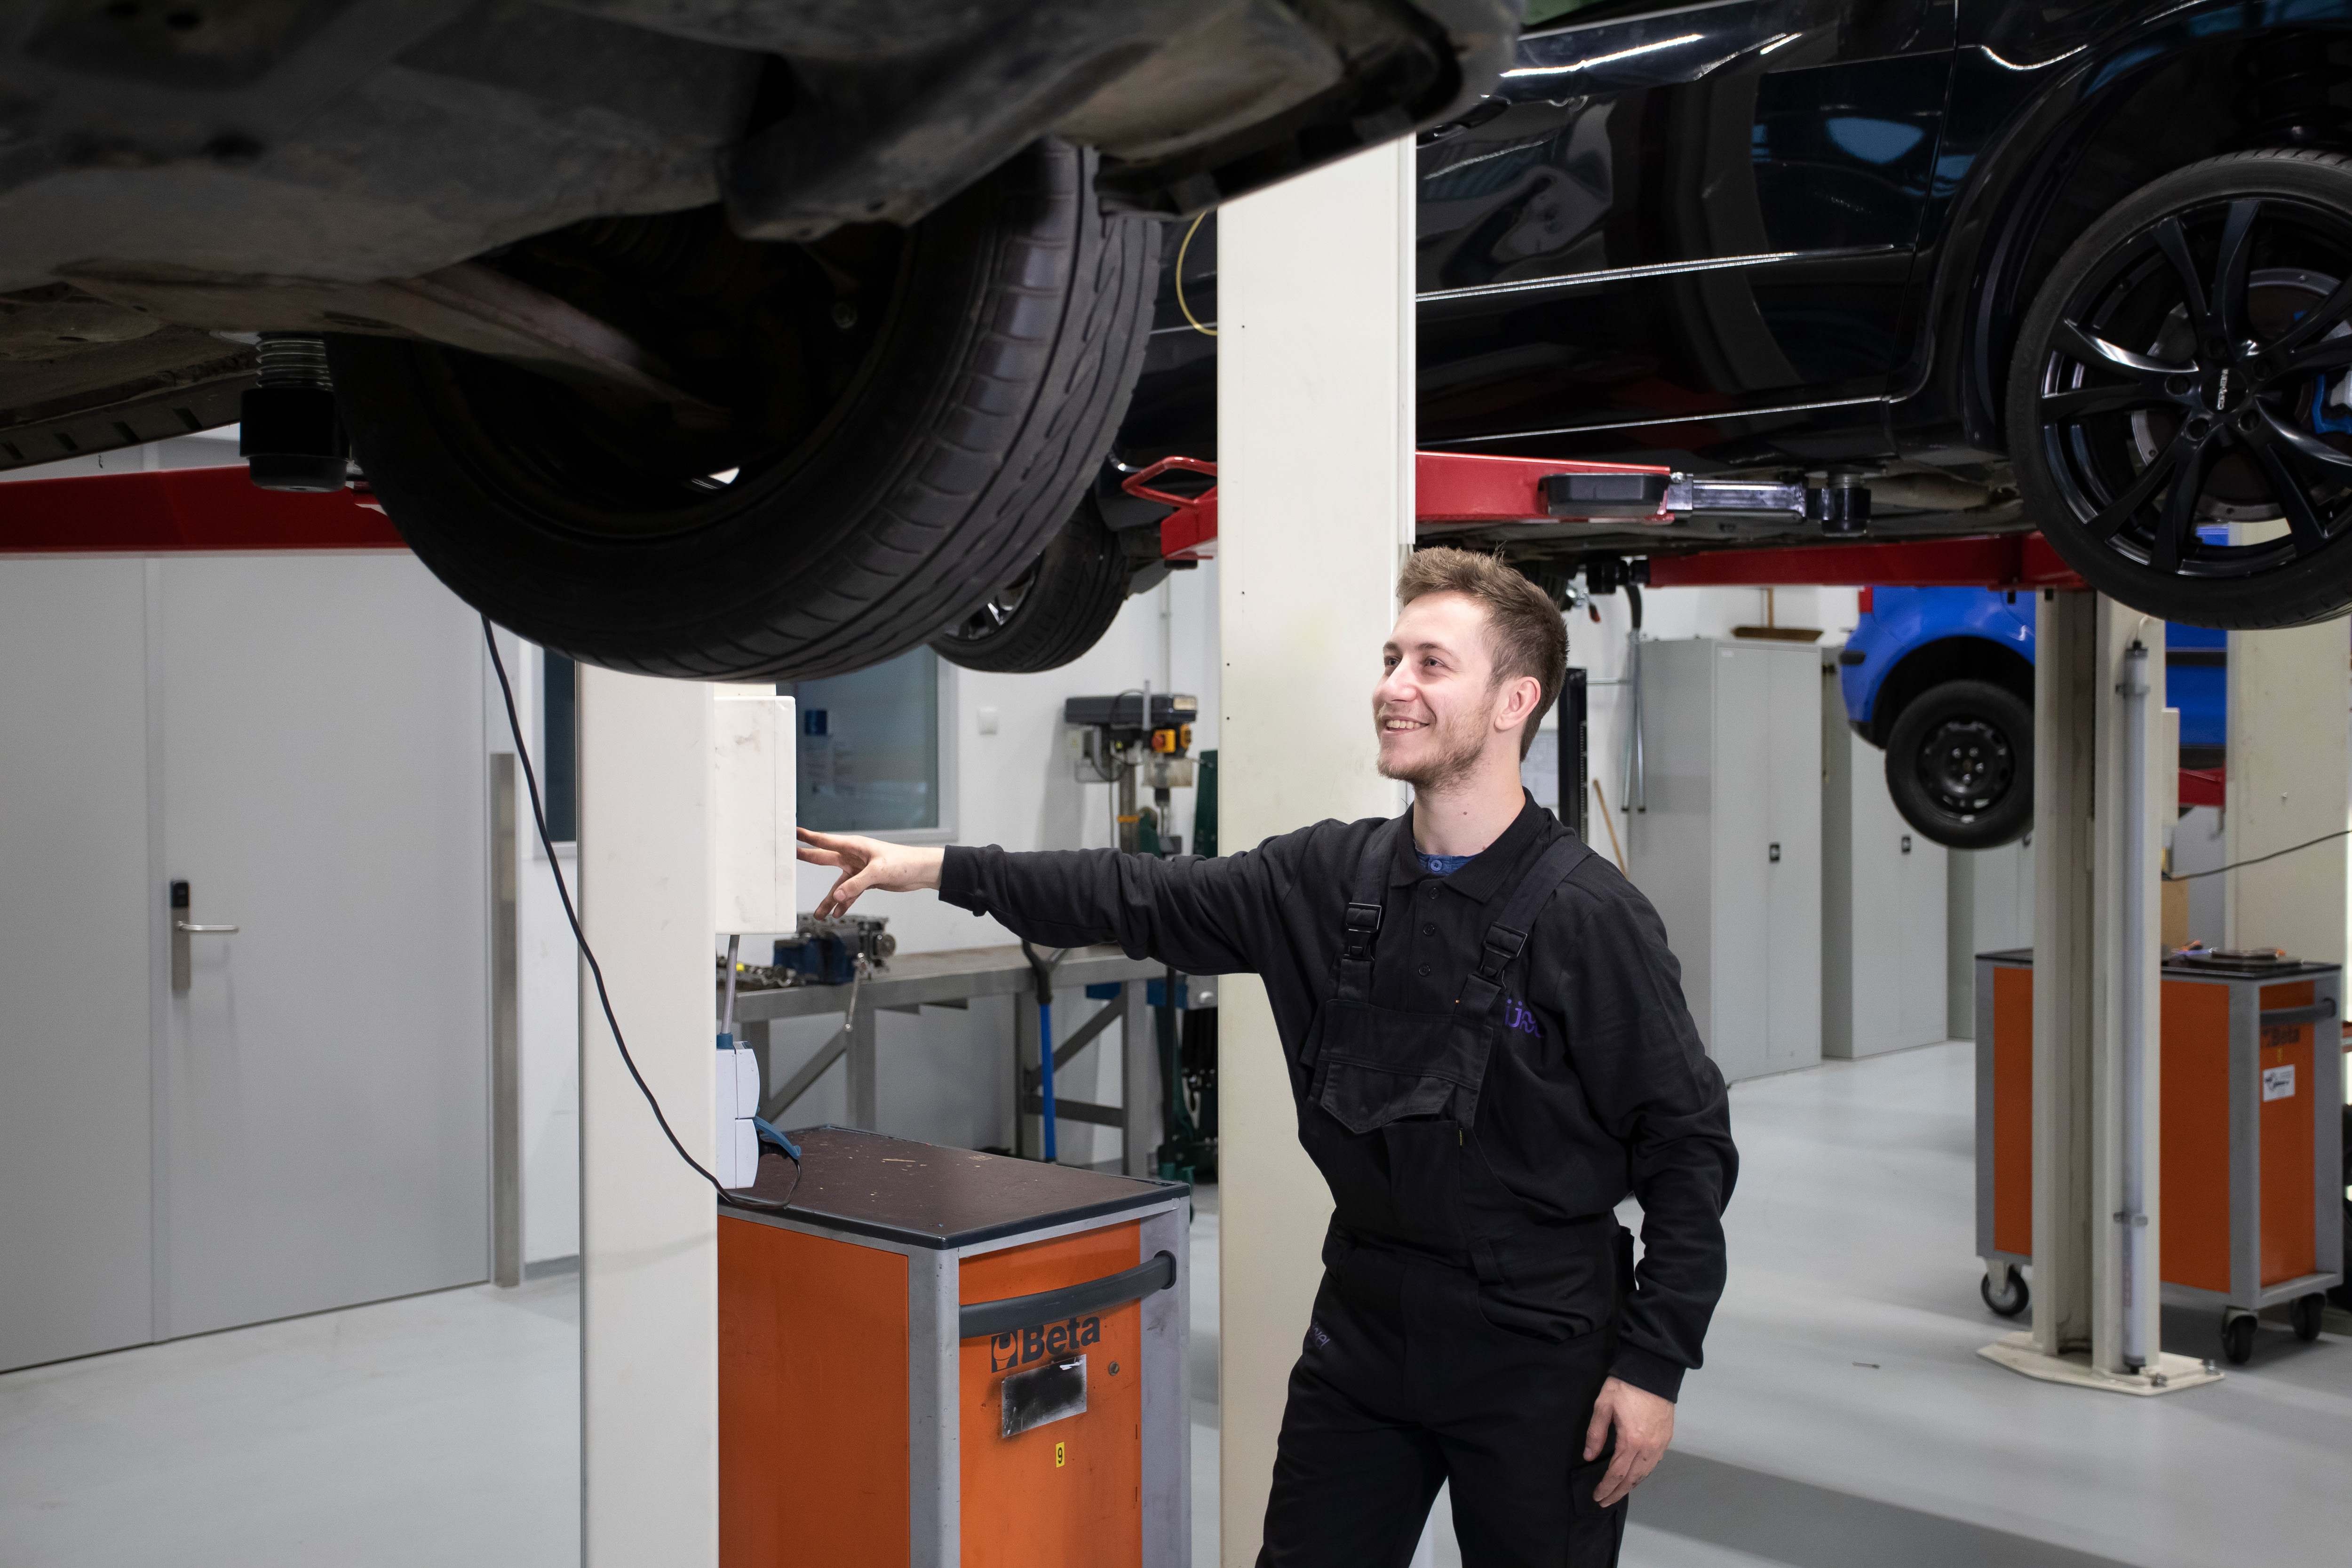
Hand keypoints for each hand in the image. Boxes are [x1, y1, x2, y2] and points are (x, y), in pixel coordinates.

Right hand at [794, 829, 944, 915]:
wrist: (921, 872)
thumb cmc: (904, 862)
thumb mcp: (878, 872)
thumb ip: (856, 885)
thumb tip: (837, 897)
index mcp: (855, 847)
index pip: (826, 841)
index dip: (808, 838)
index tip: (793, 832)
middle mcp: (854, 857)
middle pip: (825, 859)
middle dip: (808, 859)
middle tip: (790, 857)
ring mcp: (859, 870)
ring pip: (838, 885)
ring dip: (829, 899)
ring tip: (820, 915)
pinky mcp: (866, 882)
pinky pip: (850, 894)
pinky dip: (844, 904)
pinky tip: (838, 914)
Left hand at [1582, 1376, 1673, 1508]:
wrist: (1652, 1370)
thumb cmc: (1625, 1386)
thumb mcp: (1603, 1406)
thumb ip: (1595, 1434)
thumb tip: (1589, 1457)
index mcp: (1631, 1441)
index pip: (1617, 1473)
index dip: (1606, 1487)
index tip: (1597, 1496)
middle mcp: (1649, 1447)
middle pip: (1633, 1479)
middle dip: (1618, 1492)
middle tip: (1605, 1501)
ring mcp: (1660, 1444)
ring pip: (1645, 1473)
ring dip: (1631, 1485)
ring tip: (1618, 1492)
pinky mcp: (1667, 1438)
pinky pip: (1654, 1463)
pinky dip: (1643, 1473)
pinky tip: (1634, 1475)